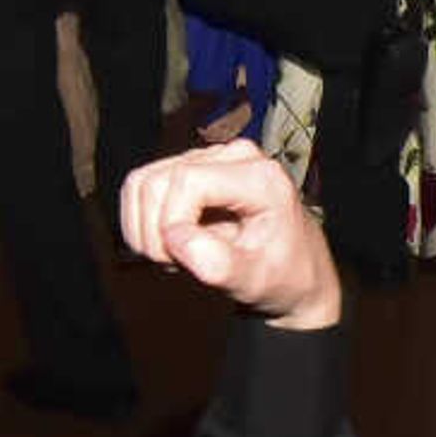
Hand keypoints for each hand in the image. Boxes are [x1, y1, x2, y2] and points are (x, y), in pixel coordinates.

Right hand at [120, 139, 340, 328]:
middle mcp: (234, 157)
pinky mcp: (190, 167)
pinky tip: (170, 243)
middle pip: (157, 180)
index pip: (187, 182)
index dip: (171, 224)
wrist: (293, 271)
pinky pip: (142, 186)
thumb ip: (220, 265)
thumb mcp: (257, 280)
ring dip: (144, 227)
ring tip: (173, 255)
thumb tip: (176, 238)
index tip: (181, 260)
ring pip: (142, 182)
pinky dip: (142, 221)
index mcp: (260, 177)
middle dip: (152, 230)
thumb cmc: (282, 274)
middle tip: (174, 264)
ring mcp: (210, 158)